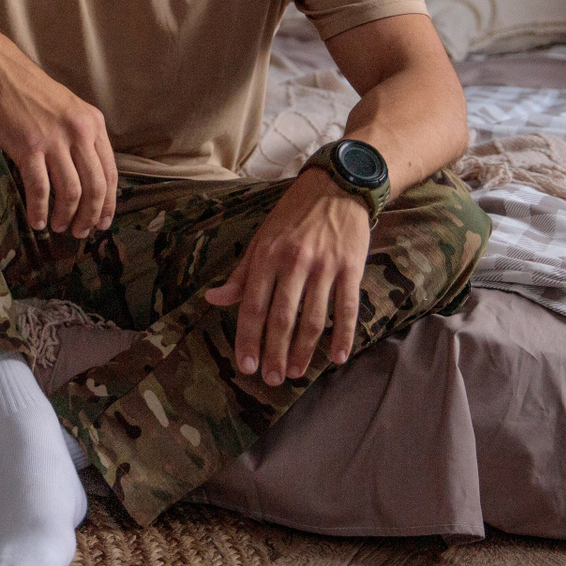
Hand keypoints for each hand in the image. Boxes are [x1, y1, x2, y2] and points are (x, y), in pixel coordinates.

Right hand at [0, 51, 118, 238]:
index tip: (104, 222)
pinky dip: (40, 210)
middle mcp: (79, 132)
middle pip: (95, 187)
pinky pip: (40, 189)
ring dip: (66, 216)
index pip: (110, 172)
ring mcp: (54, 140)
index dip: (108, 203)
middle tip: (81, 232)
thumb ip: (81, 137)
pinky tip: (37, 221)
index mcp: (93, 124)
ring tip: (59, 227)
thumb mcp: (69, 109)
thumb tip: (87, 175)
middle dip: (90, 216)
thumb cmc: (30, 93)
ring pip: (71, 192)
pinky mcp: (29, 148)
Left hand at [204, 168, 370, 384]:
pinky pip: (347, 308)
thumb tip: (214, 299)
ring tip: (296, 373)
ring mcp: (325, 266)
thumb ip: (241, 273)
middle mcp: (294, 262)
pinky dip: (343, 336)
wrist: (337, 186)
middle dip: (274, 353)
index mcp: (267, 256)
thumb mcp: (261, 238)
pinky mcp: (351, 267)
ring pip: (313, 318)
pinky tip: (337, 358)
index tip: (245, 366)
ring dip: (304, 351)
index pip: (253, 306)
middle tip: (271, 379)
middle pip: (282, 318)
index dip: (248, 339)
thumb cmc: (293, 215)